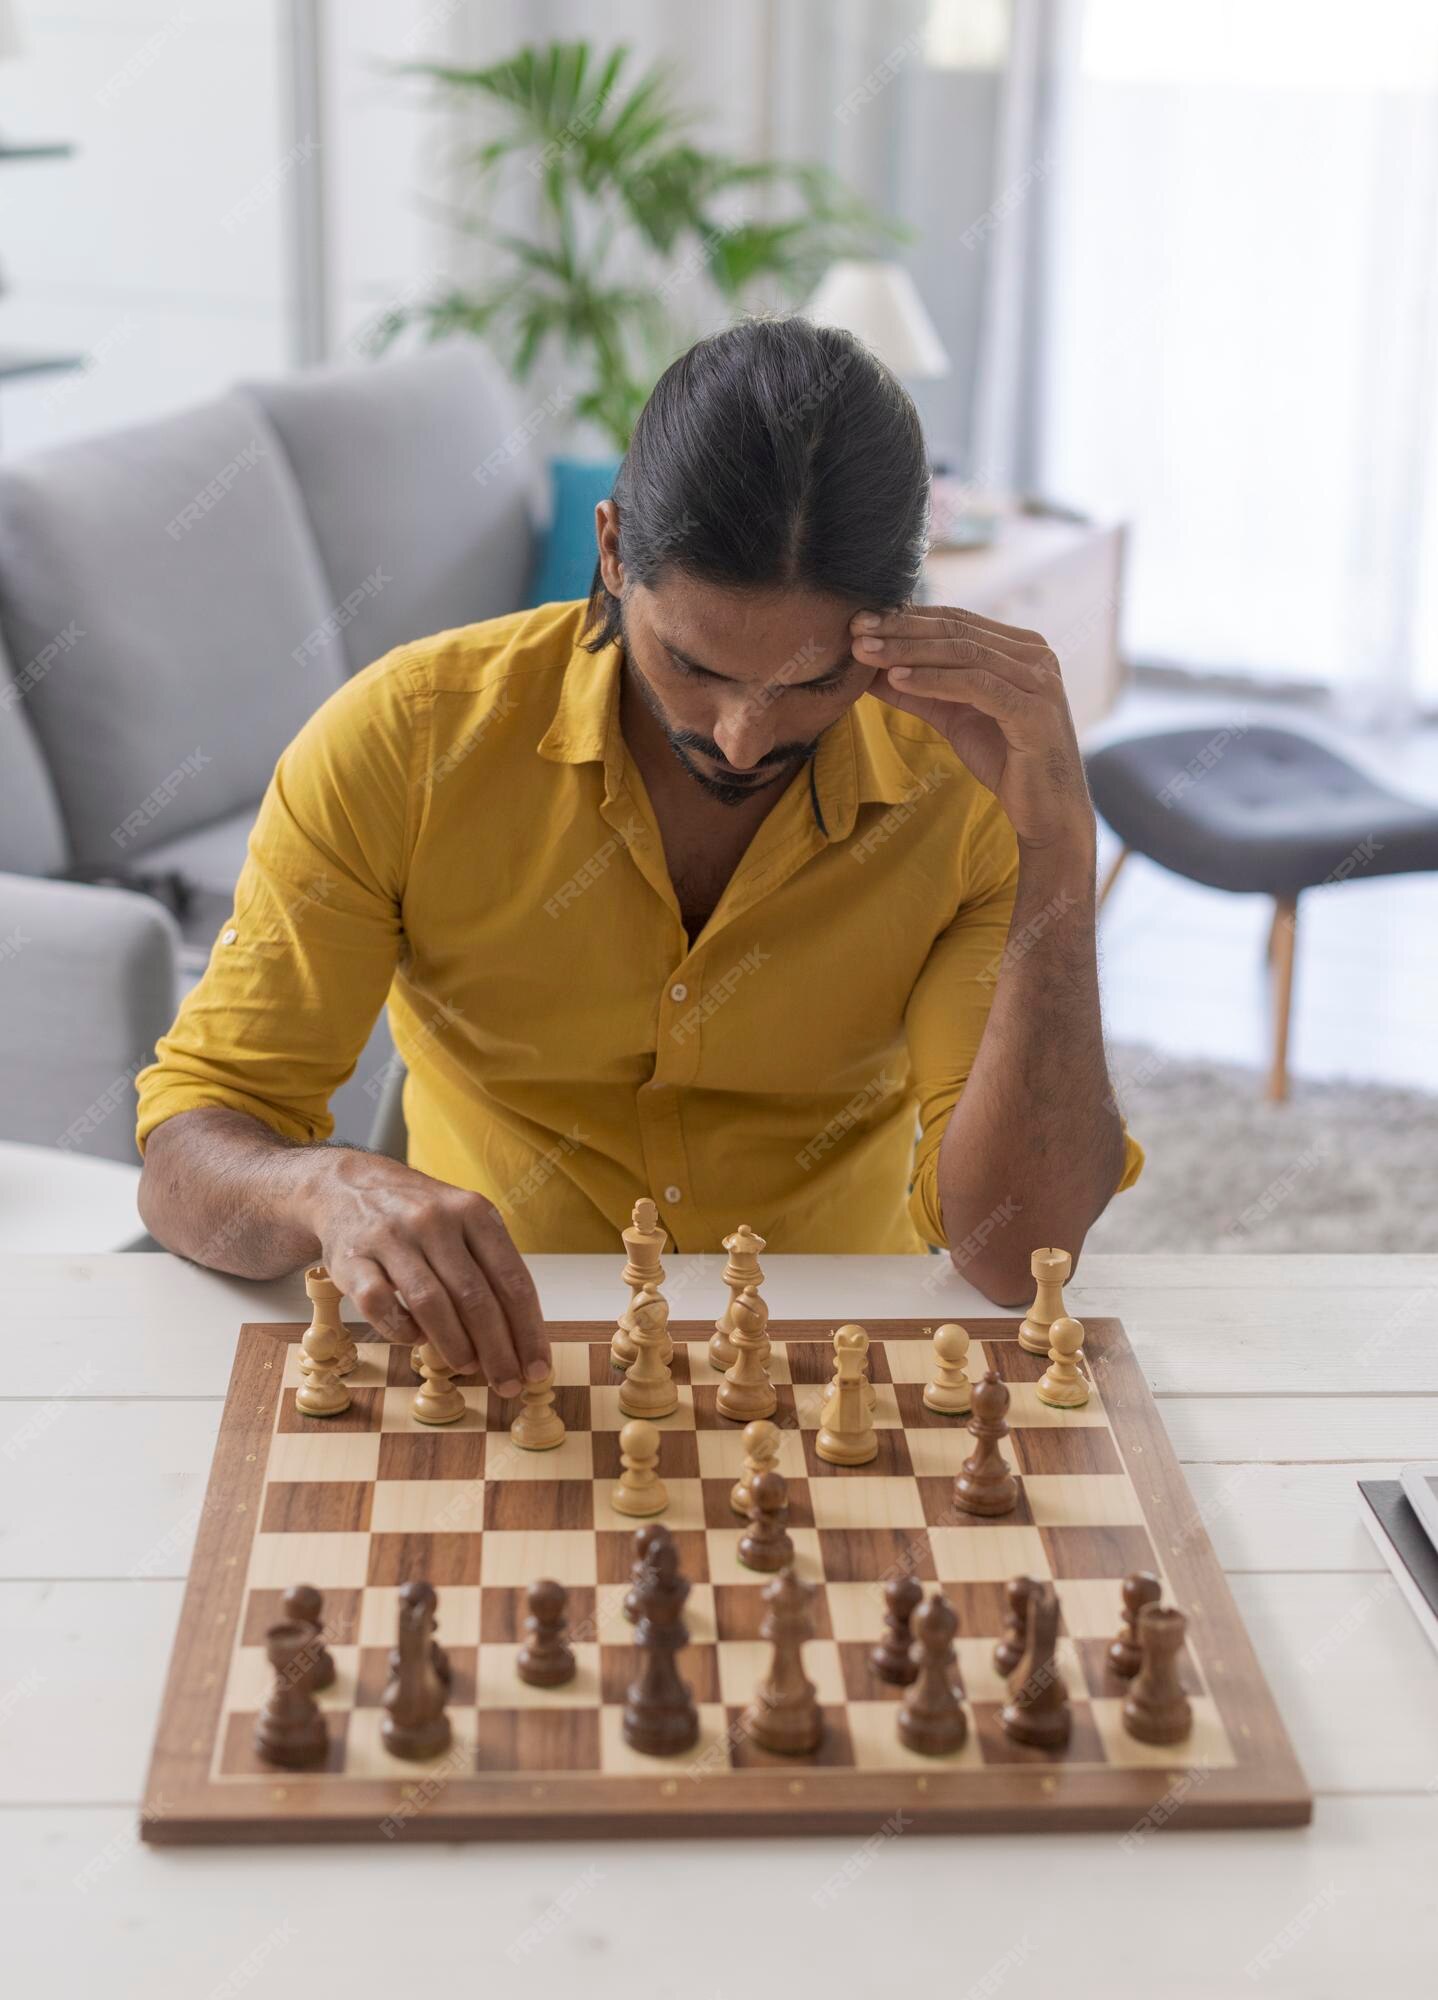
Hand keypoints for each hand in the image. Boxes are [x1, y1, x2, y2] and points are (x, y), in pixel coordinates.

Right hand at [298, 1151, 548, 1393]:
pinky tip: (417, 1339)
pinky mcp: (352, 1258)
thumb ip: (491, 1270)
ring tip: (468, 1367)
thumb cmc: (421, 1217)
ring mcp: (390, 1238)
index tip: (536, 1368)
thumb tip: (519, 1341)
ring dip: (454, 1345)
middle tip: (507, 1383)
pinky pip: (381, 1306)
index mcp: (473, 1212)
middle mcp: (434, 1220)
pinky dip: (403, 1331)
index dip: (528, 1331)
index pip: (512, 1280)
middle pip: (475, 1298)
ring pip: (430, 1304)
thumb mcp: (465, 1222)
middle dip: (497, 1350)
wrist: (348, 1186)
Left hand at [851, 605, 1094, 857]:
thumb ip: (918, 689)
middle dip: (900, 629)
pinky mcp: (1034, 711)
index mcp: (1019, 648)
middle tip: (854, 630)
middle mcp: (1035, 655)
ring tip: (866, 654)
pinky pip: (976, 686)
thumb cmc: (1005, 760)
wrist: (1046, 811)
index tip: (859, 622)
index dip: (906, 618)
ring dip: (909, 651)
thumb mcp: (953, 716)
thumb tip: (869, 669)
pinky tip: (897, 680)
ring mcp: (1039, 680)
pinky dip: (933, 680)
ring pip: (963, 653)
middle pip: (956, 630)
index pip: (956, 620)